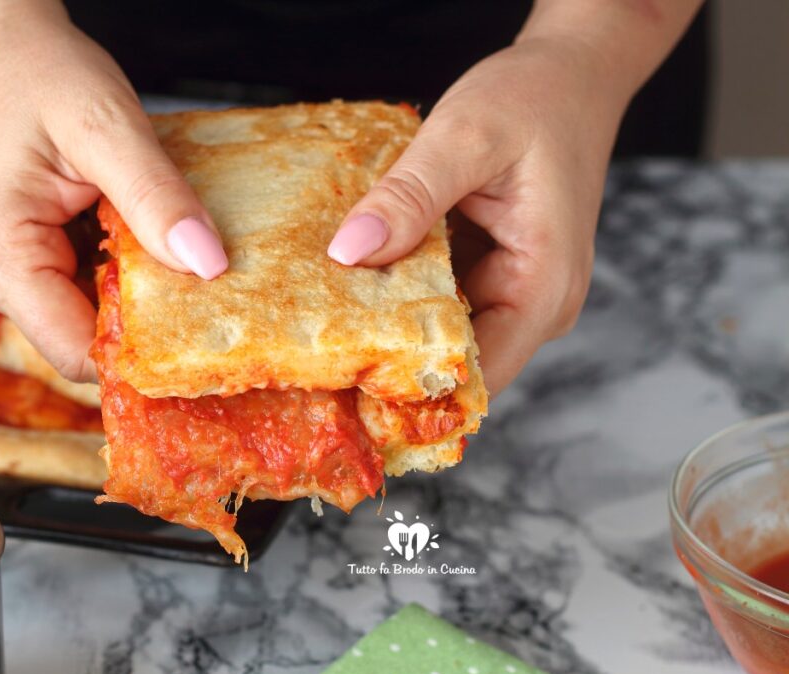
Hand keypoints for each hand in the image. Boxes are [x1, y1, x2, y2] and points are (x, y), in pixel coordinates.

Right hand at [0, 1, 225, 381]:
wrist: (3, 44)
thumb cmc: (40, 72)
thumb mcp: (108, 126)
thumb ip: (155, 197)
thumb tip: (206, 264)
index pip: (75, 351)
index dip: (140, 350)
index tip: (196, 330)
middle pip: (79, 339)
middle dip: (138, 316)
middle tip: (184, 269)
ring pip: (78, 318)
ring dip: (126, 292)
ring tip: (149, 238)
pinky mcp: (7, 264)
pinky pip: (70, 292)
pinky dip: (109, 274)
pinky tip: (126, 236)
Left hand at [327, 37, 626, 395]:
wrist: (570, 75)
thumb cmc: (534, 100)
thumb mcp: (464, 138)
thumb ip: (409, 198)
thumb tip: (349, 253)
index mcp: (542, 289)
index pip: (473, 376)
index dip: (408, 389)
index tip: (340, 383)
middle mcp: (533, 306)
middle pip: (452, 361)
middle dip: (386, 357)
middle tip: (313, 349)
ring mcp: (512, 293)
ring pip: (440, 331)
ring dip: (388, 322)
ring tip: (321, 316)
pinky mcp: (491, 274)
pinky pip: (440, 298)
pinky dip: (400, 290)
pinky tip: (355, 278)